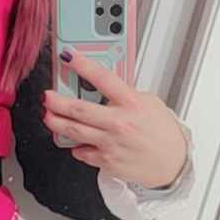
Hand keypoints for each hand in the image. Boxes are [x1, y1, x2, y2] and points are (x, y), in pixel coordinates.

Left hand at [42, 48, 188, 188]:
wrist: (171, 163)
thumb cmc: (162, 133)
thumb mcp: (150, 103)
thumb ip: (125, 93)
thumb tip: (103, 86)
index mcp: (131, 103)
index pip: (103, 79)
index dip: (83, 65)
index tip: (69, 57)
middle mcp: (118, 123)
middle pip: (79, 109)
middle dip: (57, 101)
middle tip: (47, 96)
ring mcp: (110, 143)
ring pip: (74, 131)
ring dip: (56, 122)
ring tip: (48, 116)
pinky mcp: (106, 161)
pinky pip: (82, 152)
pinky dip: (76, 146)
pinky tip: (75, 141)